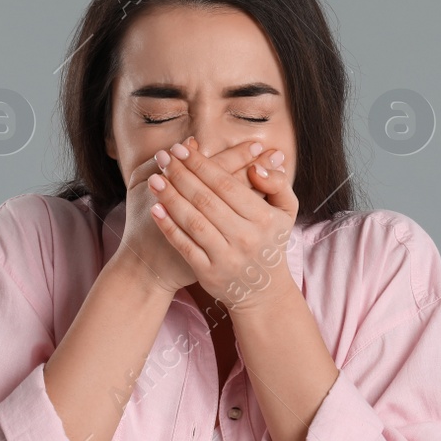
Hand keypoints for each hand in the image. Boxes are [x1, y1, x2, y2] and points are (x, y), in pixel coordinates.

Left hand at [113, 137, 283, 296]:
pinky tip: (155, 209)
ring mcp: (226, 257)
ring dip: (171, 197)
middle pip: (206, 199)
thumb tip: (255, 167)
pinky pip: (185, 246)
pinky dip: (169, 227)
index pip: (226, 184)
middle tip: (163, 157)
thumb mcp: (286, 211)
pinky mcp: (209, 273)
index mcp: (263, 218)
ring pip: (193, 221)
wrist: (264, 291)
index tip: (182, 148)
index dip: (201, 164)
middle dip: (181, 175)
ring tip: (154, 178)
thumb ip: (278, 183)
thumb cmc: (270, 242)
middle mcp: (245, 237)